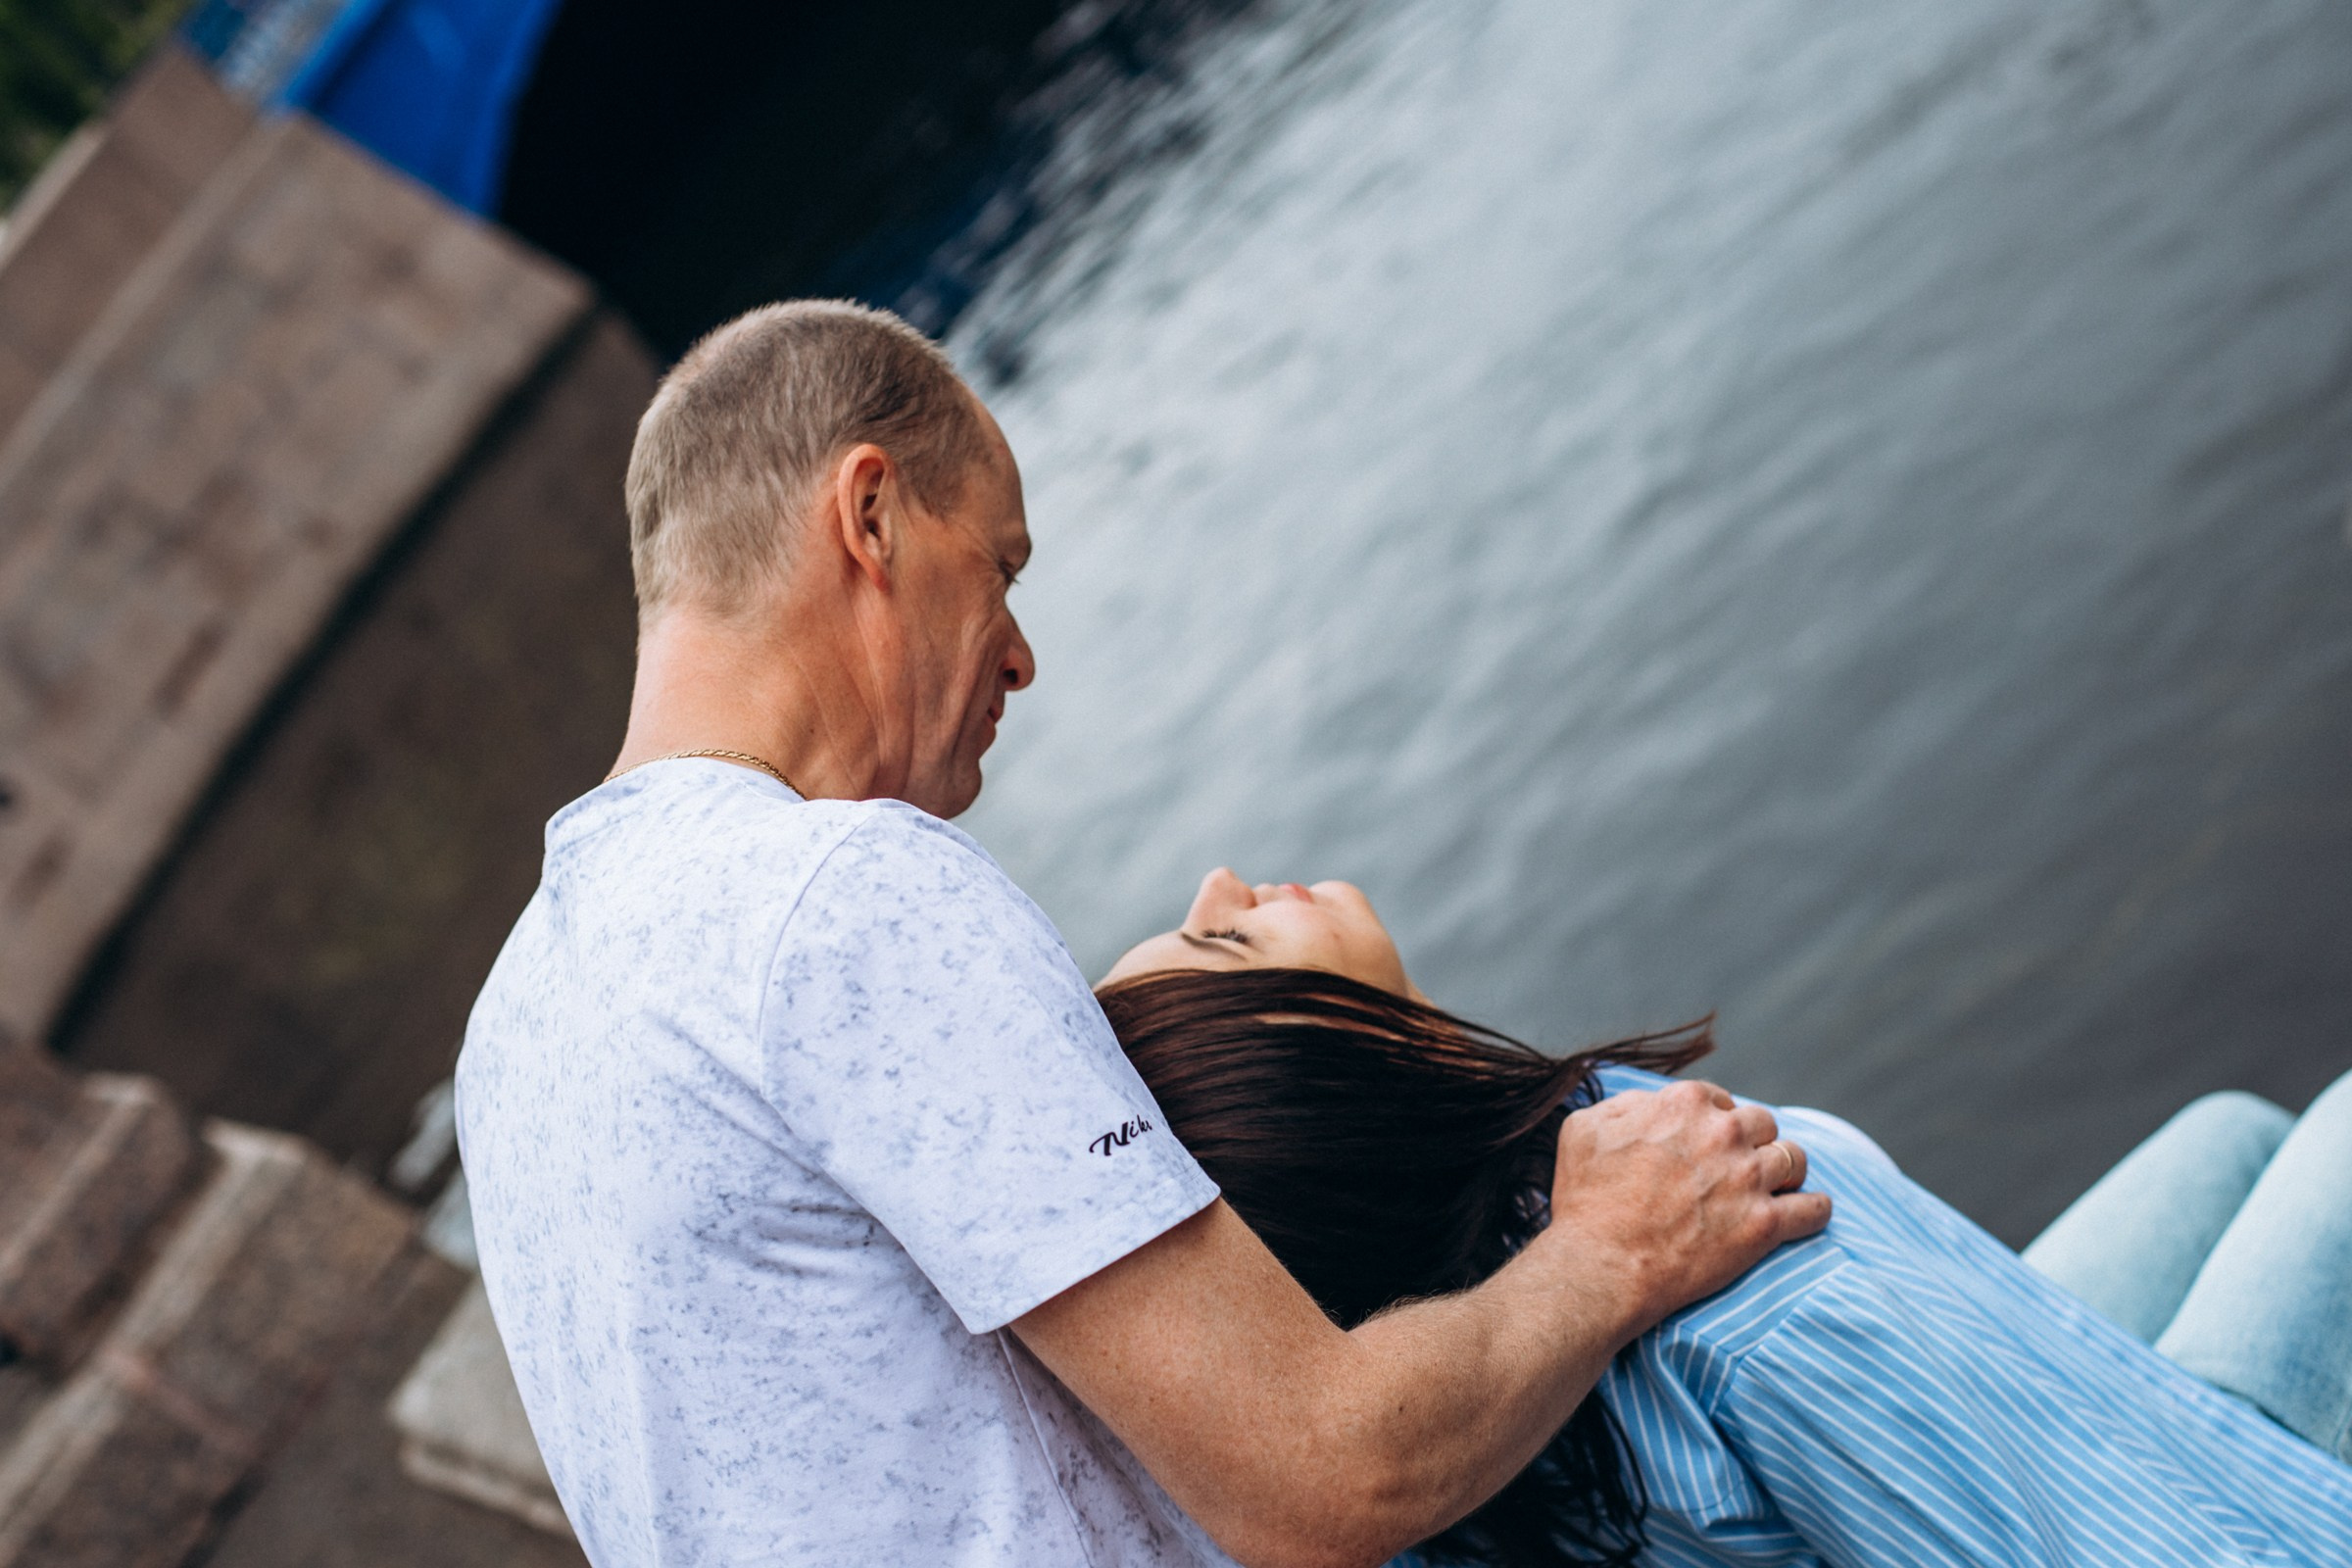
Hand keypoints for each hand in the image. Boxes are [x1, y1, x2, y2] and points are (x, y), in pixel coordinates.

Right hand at [1539, 1079, 1830, 1337]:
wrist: (1602, 1267)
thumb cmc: (1586, 1201)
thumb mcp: (1584, 1129)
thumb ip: (1626, 1105)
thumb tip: (1652, 1105)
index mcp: (1684, 1103)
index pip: (1721, 1099)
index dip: (1714, 1121)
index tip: (1707, 1143)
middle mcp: (1724, 1133)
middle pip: (1762, 1124)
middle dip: (1752, 1141)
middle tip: (1738, 1167)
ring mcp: (1748, 1179)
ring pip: (1794, 1159)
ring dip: (1786, 1170)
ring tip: (1776, 1186)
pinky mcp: (1765, 1226)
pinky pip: (1814, 1209)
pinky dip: (1816, 1209)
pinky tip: (1810, 1210)